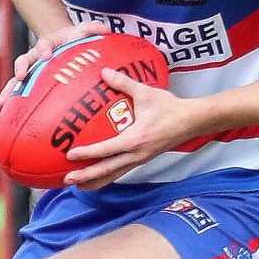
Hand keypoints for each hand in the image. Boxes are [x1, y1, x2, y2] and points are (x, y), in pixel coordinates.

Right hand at [4, 20, 108, 96]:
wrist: (65, 43)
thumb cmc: (74, 39)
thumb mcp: (83, 31)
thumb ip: (92, 29)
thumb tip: (104, 29)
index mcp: (49, 44)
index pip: (44, 44)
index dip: (44, 49)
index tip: (46, 55)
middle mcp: (36, 56)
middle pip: (25, 60)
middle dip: (22, 68)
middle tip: (21, 76)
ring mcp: (32, 68)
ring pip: (17, 77)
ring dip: (10, 88)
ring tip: (4, 100)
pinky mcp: (31, 80)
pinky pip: (19, 89)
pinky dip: (12, 98)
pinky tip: (5, 108)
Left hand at [64, 67, 198, 187]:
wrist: (191, 121)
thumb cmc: (169, 108)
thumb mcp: (145, 93)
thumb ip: (123, 82)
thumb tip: (104, 72)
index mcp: (134, 140)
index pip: (106, 150)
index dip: (87, 153)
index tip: (70, 155)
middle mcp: (136, 154)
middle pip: (107, 170)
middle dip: (87, 176)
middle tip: (67, 179)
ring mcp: (140, 159)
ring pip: (114, 175)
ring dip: (96, 181)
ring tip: (78, 186)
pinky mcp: (143, 159)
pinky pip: (122, 171)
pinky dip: (108, 176)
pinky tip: (99, 177)